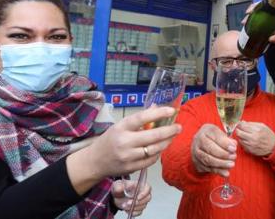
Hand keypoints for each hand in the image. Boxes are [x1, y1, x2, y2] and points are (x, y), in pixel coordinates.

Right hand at [67, 106, 181, 193]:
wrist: (95, 161)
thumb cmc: (110, 140)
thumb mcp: (121, 125)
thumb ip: (139, 118)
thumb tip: (157, 107)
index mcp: (121, 127)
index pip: (142, 118)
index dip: (159, 113)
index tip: (171, 110)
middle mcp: (124, 142)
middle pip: (153, 136)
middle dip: (169, 131)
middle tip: (179, 127)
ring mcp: (128, 157)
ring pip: (155, 149)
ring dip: (167, 142)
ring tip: (172, 136)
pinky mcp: (131, 168)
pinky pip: (151, 160)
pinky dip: (158, 153)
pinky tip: (161, 147)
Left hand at [111, 179, 151, 215]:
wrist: (116, 197)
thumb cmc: (119, 189)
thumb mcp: (117, 185)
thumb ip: (120, 186)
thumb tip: (126, 186)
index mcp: (140, 185)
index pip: (148, 188)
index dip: (144, 193)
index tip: (137, 198)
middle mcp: (143, 193)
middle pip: (147, 198)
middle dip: (138, 202)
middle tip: (128, 203)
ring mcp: (142, 201)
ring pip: (143, 206)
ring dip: (133, 207)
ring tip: (124, 205)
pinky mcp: (139, 207)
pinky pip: (139, 212)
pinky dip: (133, 212)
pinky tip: (127, 210)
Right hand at [191, 124, 236, 176]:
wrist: (201, 144)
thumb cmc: (214, 137)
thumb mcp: (221, 134)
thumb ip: (227, 139)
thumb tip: (234, 144)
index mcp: (206, 130)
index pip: (215, 137)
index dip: (225, 144)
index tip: (234, 148)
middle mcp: (198, 140)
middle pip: (210, 149)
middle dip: (223, 154)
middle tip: (234, 157)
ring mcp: (195, 152)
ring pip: (208, 160)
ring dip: (221, 164)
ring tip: (231, 164)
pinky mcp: (196, 162)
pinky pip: (207, 168)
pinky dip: (218, 171)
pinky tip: (226, 173)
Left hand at [236, 121, 274, 156]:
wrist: (273, 146)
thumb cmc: (268, 135)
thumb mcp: (262, 126)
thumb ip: (251, 123)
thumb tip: (242, 122)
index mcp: (257, 130)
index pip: (242, 126)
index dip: (239, 124)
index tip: (238, 123)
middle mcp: (253, 138)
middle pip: (239, 133)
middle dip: (237, 130)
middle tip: (239, 129)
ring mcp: (251, 145)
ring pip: (239, 139)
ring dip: (240, 136)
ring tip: (244, 134)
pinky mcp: (250, 150)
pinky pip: (242, 145)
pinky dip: (243, 142)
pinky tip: (247, 140)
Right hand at [243, 0, 274, 42]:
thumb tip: (271, 39)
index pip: (272, 1)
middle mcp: (269, 10)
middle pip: (260, 5)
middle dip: (254, 6)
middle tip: (249, 12)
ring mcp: (263, 13)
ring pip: (255, 9)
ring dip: (249, 12)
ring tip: (244, 21)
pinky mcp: (259, 17)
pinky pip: (253, 15)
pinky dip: (248, 18)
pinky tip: (244, 23)